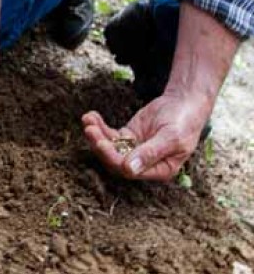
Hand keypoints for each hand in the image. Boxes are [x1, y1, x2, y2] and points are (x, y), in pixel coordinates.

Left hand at [82, 91, 211, 181]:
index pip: (130, 171)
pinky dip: (99, 126)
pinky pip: (109, 135)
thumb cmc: (184, 121)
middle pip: (115, 160)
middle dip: (100, 145)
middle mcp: (143, 164)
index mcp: (159, 170)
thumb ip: (150, 153)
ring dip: (96, 135)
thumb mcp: (171, 137)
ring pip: (109, 147)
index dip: (113, 158)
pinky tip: (90, 116)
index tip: (102, 143)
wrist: (185, 102)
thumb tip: (129, 170)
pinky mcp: (128, 137)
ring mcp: (133, 150)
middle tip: (90, 130)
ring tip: (88, 120)